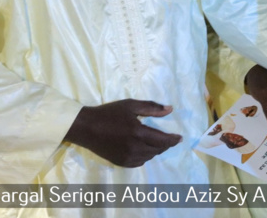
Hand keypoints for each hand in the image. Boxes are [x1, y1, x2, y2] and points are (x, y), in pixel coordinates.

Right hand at [64, 99, 181, 167]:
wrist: (86, 128)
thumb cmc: (109, 113)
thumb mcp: (130, 105)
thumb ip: (152, 107)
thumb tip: (170, 109)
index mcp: (138, 133)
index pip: (163, 140)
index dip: (173, 140)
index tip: (180, 138)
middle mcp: (134, 148)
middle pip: (158, 150)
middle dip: (165, 144)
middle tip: (169, 138)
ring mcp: (127, 158)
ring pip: (149, 157)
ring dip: (156, 150)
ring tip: (155, 141)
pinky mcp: (121, 163)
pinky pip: (139, 162)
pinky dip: (145, 156)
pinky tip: (143, 148)